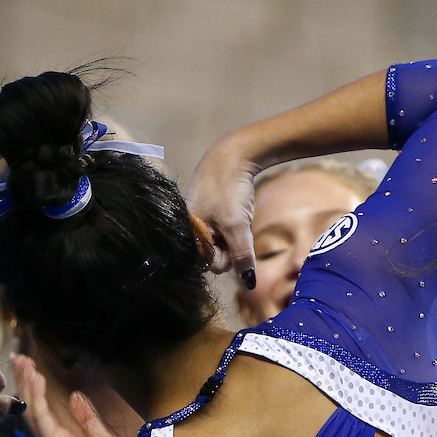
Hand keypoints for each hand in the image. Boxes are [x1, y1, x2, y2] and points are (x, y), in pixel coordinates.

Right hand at [11, 353, 126, 436]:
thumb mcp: (99, 435)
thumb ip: (86, 417)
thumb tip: (76, 396)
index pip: (41, 410)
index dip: (35, 388)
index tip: (31, 367)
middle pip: (32, 407)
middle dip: (25, 382)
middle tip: (20, 358)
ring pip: (32, 410)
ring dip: (28, 385)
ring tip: (25, 364)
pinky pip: (41, 417)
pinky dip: (37, 397)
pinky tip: (36, 379)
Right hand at [186, 134, 258, 282]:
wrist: (234, 154)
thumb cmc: (228, 188)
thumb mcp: (236, 225)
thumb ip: (241, 256)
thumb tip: (249, 283)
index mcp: (187, 233)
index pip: (207, 264)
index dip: (224, 258)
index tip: (232, 241)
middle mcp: (190, 230)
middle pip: (215, 256)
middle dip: (231, 247)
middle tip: (237, 227)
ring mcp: (200, 221)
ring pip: (223, 244)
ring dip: (235, 237)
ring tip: (237, 216)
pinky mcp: (210, 214)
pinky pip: (225, 231)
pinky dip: (235, 227)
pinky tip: (237, 211)